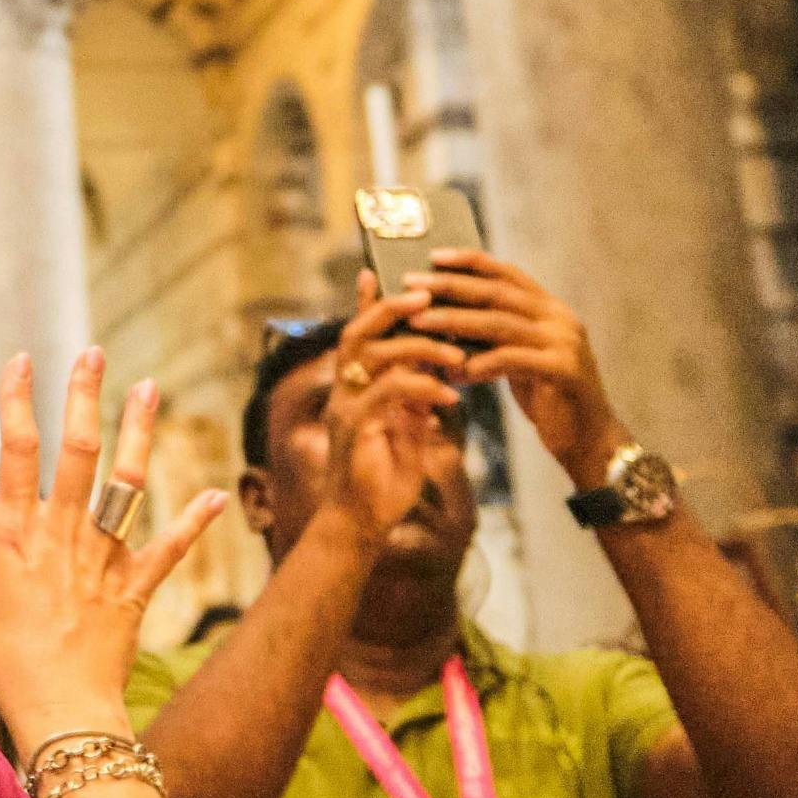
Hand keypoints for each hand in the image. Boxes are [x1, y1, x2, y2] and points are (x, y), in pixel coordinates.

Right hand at [0, 351, 226, 760]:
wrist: (60, 708)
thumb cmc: (5, 664)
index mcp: (15, 535)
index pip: (13, 452)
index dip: (17, 402)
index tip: (22, 360)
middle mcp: (61, 534)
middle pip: (76, 451)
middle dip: (84, 396)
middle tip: (92, 353)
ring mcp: (102, 556)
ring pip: (125, 482)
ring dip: (139, 432)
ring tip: (149, 388)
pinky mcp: (136, 585)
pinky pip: (170, 548)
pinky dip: (195, 522)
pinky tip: (218, 494)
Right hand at [317, 273, 469, 551]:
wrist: (361, 525)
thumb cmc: (383, 481)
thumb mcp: (405, 431)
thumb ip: (412, 402)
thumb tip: (434, 378)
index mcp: (355, 388)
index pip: (359, 334)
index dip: (370, 303)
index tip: (381, 272)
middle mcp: (344, 390)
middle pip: (358, 331)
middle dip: (392, 308)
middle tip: (428, 296)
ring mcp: (345, 407)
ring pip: (373, 354)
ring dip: (417, 346)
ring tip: (453, 351)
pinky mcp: (356, 428)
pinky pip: (389, 393)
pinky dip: (421, 386)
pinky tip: (447, 393)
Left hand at [419, 249, 623, 481]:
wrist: (588, 439)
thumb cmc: (546, 397)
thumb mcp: (517, 359)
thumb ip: (492, 337)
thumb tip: (440, 317)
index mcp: (550, 308)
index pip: (507, 273)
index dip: (470, 261)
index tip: (432, 256)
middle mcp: (559, 317)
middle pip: (497, 293)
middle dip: (450, 286)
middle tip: (411, 284)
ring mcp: (564, 342)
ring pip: (500, 323)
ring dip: (454, 321)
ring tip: (419, 322)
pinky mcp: (564, 370)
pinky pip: (513, 360)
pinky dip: (481, 362)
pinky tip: (454, 368)